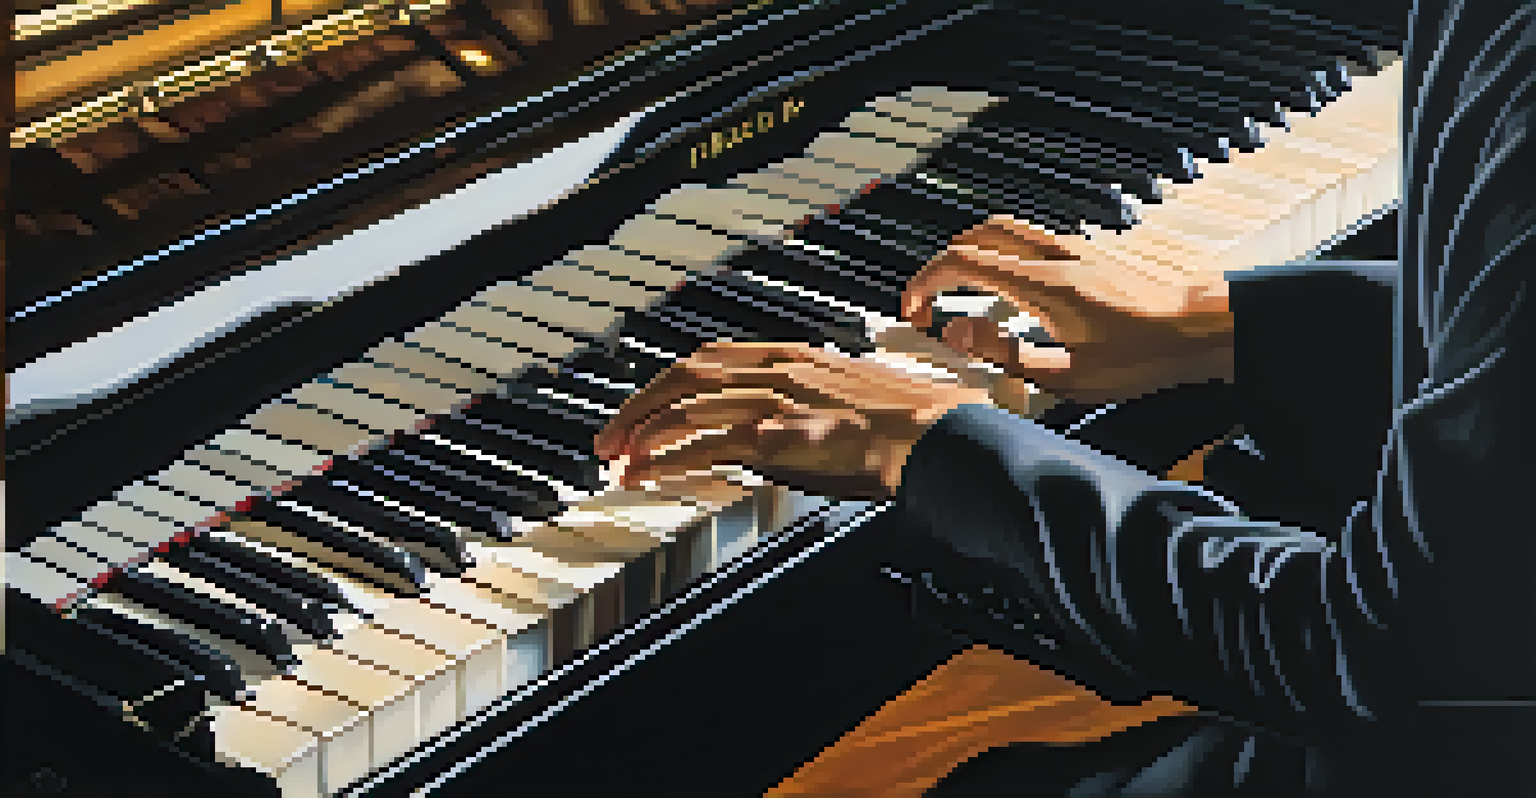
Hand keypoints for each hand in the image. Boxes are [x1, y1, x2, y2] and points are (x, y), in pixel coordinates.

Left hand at [593, 341, 992, 499]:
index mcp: (791, 355)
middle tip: (608, 440)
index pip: (707, 359)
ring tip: (617, 463)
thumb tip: (757, 438)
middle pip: (684, 375)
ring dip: (643, 436)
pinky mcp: (783, 435)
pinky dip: (672, 458)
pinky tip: (649, 473)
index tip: (640, 412)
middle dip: (637, 407)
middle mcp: (778, 369)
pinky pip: (711, 444)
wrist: (939, 434)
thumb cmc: (905, 424)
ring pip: (688, 406)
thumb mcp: (840, 403)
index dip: (664, 386)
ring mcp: (779, 399)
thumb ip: (795, 412)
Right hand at [902, 217, 1235, 404]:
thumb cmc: (1142, 358)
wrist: (1201, 331)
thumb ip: (1006, 355)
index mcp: (1041, 283)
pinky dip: (999, 256)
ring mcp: (1072, 248)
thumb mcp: (1069, 377)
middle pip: (975, 233)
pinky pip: (1027, 241)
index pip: (960, 261)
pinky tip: (1006, 296)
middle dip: (940, 265)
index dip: (924, 283)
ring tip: (960, 298)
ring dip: (970, 255)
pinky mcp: (1086, 253)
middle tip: (928, 305)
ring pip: (1002, 231)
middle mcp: (1053, 255)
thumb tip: (955, 333)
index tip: (911, 313)